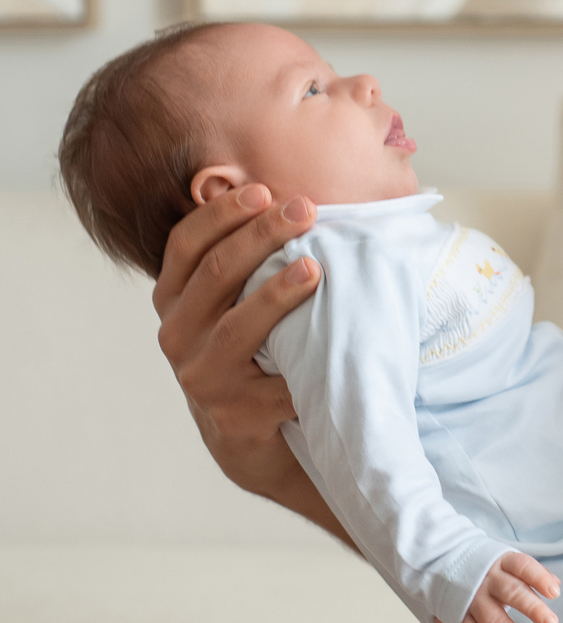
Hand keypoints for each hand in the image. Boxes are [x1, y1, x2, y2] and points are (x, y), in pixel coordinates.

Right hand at [153, 185, 320, 504]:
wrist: (244, 433)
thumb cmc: (247, 347)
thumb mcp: (228, 303)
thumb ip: (241, 259)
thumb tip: (289, 195)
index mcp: (172, 298)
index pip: (185, 244)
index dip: (220, 214)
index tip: (262, 189)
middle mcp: (176, 335)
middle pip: (216, 275)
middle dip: (261, 236)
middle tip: (304, 209)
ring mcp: (203, 378)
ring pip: (236, 328)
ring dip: (276, 294)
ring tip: (313, 268)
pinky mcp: (235, 416)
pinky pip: (274, 387)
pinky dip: (301, 366)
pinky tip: (330, 344)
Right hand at [456, 552, 560, 622]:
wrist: (447, 562)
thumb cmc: (493, 569)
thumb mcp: (511, 563)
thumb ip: (534, 575)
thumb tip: (556, 585)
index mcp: (503, 562)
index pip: (522, 566)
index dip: (539, 578)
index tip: (555, 593)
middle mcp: (487, 579)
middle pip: (511, 592)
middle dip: (532, 609)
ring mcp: (472, 598)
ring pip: (492, 617)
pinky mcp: (459, 615)